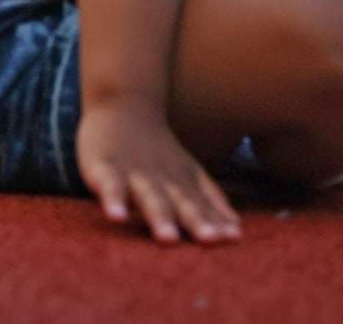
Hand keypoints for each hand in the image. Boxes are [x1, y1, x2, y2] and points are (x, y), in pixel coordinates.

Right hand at [77, 100, 240, 244]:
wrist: (123, 102)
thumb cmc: (158, 150)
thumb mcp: (188, 172)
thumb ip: (210, 200)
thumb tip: (237, 231)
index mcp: (184, 181)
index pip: (203, 205)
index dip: (218, 222)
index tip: (235, 240)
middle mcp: (163, 178)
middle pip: (182, 201)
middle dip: (196, 221)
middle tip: (211, 240)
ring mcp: (134, 172)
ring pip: (150, 196)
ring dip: (160, 216)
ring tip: (168, 238)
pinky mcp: (105, 167)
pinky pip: (110, 185)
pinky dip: (114, 199)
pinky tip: (117, 217)